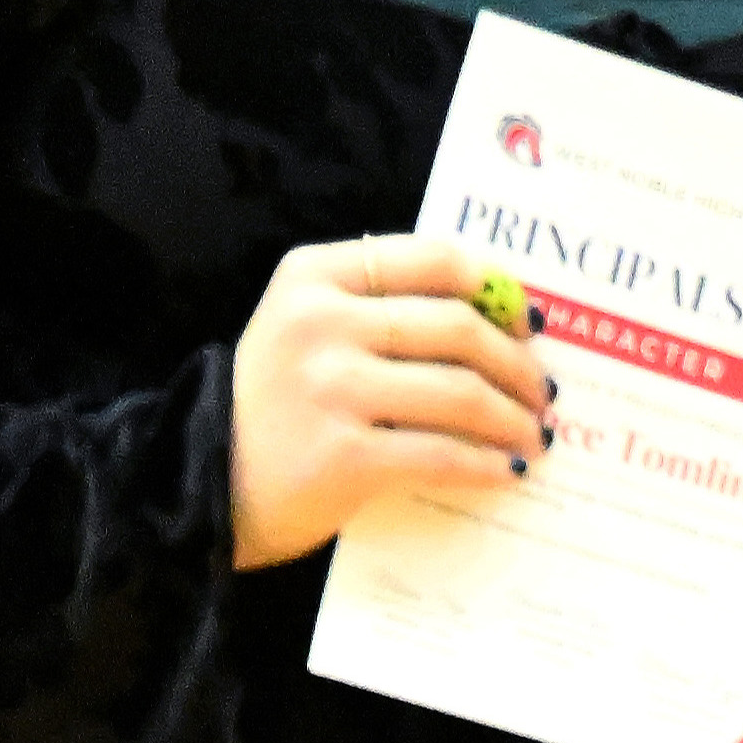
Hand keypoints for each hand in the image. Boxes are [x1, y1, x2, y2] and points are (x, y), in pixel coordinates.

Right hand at [227, 235, 552, 570]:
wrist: (197, 482)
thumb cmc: (275, 403)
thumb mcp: (307, 328)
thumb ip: (384, 307)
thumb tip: (507, 318)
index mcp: (314, 276)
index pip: (434, 260)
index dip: (497, 290)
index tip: (529, 322)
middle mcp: (319, 323)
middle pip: (457, 328)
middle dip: (517, 363)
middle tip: (544, 390)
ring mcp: (329, 389)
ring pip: (460, 392)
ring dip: (512, 417)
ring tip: (534, 432)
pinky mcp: (342, 455)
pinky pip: (442, 453)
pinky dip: (486, 464)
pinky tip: (506, 471)